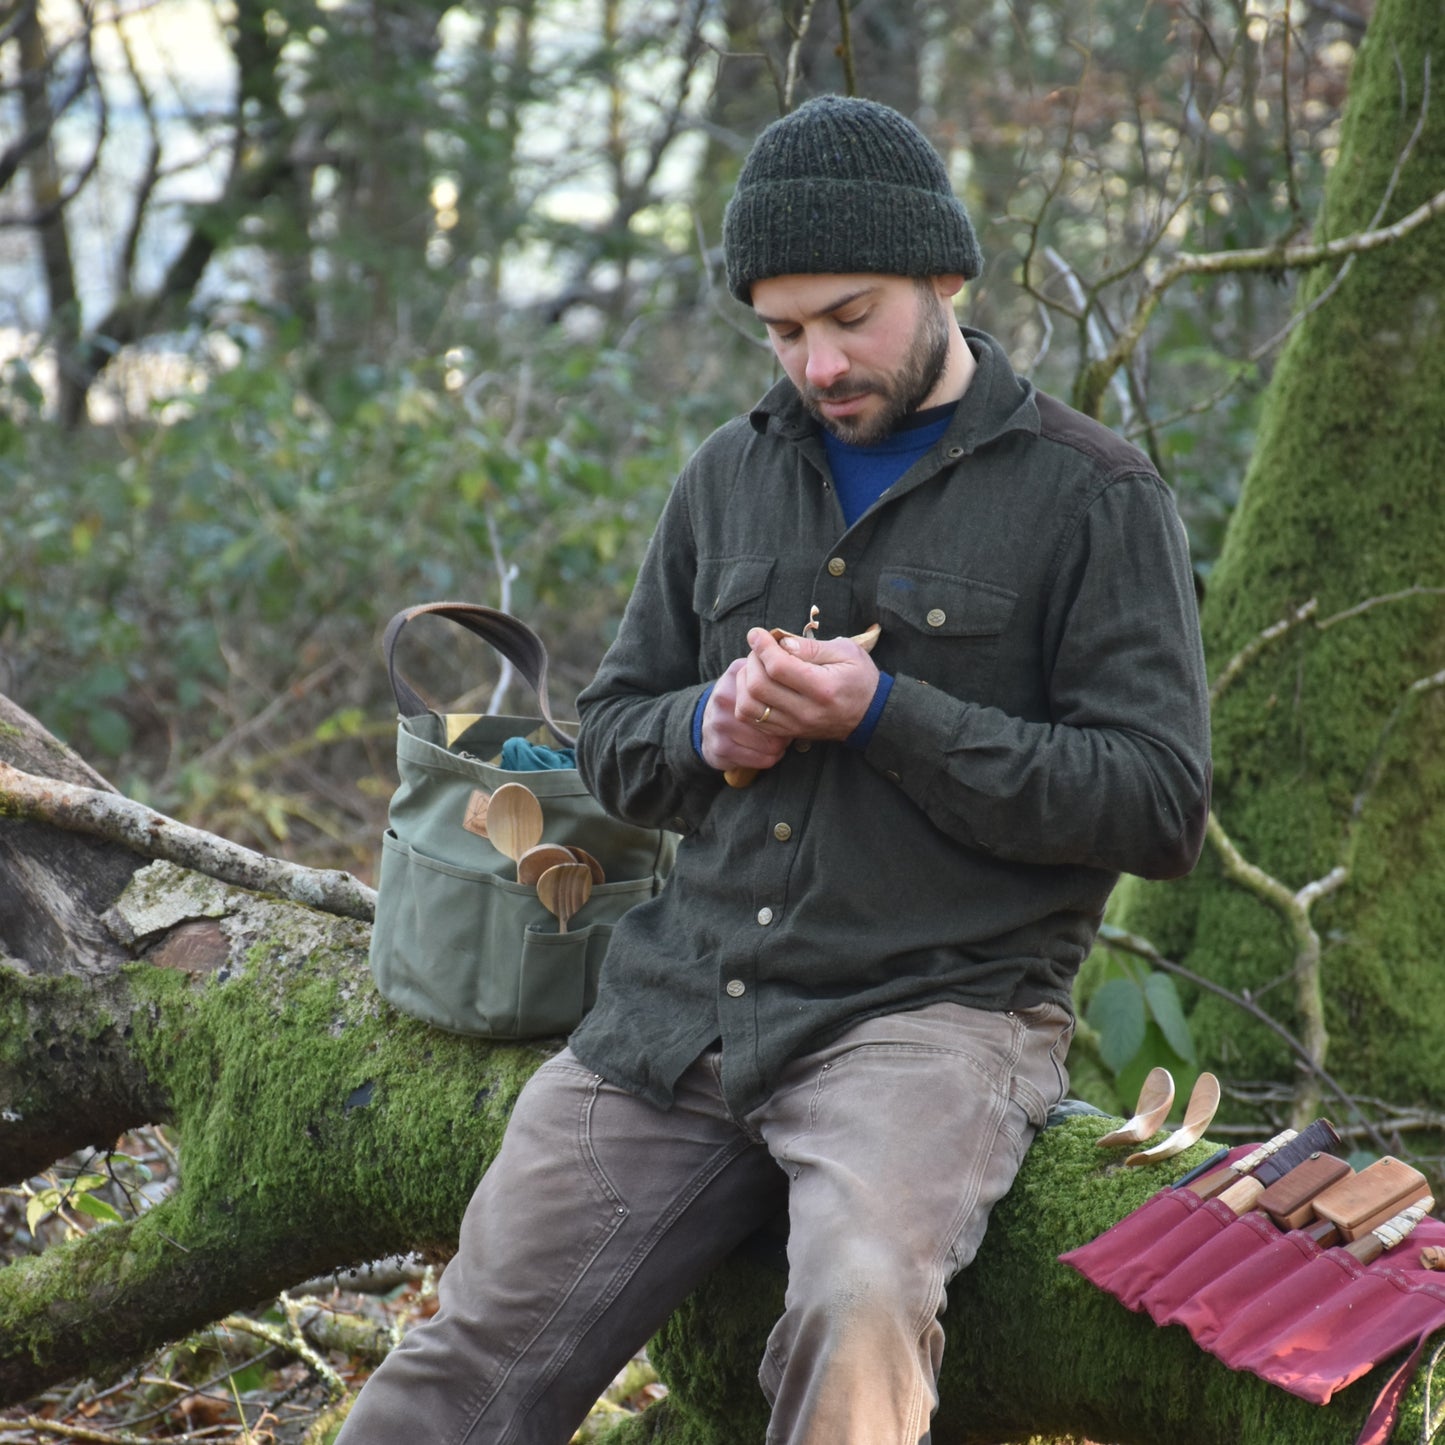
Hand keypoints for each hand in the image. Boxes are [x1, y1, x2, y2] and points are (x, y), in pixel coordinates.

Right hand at [701, 657, 791, 774]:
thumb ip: (777, 671)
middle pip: (775, 718)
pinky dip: (770, 758)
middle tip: (786, 726)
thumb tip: (806, 675)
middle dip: (787, 726)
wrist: (707, 723)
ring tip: (776, 739)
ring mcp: (719, 723)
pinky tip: (767, 751)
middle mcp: (724, 696)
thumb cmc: (742, 700)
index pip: (777, 687)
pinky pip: (762, 759)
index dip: (791, 700)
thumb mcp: (755, 676)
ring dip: (780, 745)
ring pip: (771, 743)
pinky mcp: (720, 748)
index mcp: (737, 673)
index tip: (791, 704)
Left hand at [734, 627, 879, 742]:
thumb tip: (781, 642)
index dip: (762, 646)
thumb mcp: (847, 652)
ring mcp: (795, 726)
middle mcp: (807, 711)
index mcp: (823, 689)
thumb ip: (812, 647)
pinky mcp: (788, 732)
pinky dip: (747, 699)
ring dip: (745, 682)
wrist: (871, 715)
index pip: (778, 668)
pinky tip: (757, 684)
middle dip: (752, 661)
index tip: (757, 633)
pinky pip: (753, 720)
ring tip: (756, 666)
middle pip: (758, 687)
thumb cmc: (860, 678)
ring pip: (750, 707)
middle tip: (759, 649)